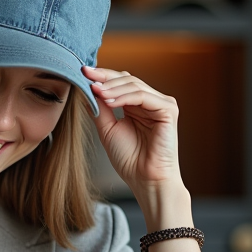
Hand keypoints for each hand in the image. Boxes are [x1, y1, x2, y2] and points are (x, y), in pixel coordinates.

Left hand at [83, 66, 183, 202]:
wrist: (145, 179)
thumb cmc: (130, 159)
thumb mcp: (108, 129)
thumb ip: (101, 108)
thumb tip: (88, 88)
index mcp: (137, 105)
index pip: (120, 82)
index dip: (102, 76)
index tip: (82, 72)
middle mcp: (151, 101)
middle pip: (127, 79)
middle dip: (105, 77)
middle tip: (86, 75)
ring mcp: (161, 104)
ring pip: (134, 85)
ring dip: (112, 87)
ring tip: (95, 91)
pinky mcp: (168, 109)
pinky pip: (142, 96)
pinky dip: (123, 97)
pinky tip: (109, 101)